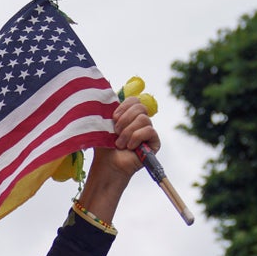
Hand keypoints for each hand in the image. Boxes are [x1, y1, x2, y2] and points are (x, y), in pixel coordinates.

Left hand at [76, 96, 159, 222]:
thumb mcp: (102, 125)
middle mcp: (140, 122)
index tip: (113, 118)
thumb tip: (103, 90)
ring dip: (128, 132)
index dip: (124, 106)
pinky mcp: (154, 143)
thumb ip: (105, 110)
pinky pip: (149, 131)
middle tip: (115, 132)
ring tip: (119, 144)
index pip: (134, 100)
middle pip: (141, 106)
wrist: (107, 166)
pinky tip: (129, 147)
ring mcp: (148, 132)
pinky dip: (136, 138)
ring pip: (144, 119)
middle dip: (125, 119)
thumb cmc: (104, 147)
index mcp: (129, 116)